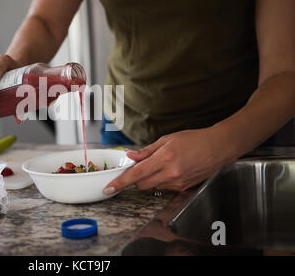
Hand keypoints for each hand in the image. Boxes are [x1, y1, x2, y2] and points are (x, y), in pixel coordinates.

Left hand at [103, 127, 235, 193]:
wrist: (219, 148)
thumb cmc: (194, 140)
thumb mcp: (167, 139)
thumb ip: (146, 151)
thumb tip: (130, 156)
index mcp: (165, 158)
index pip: (136, 174)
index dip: (120, 182)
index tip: (108, 188)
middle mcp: (171, 173)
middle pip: (141, 184)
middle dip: (135, 178)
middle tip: (139, 166)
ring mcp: (178, 183)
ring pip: (152, 186)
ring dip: (148, 178)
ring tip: (160, 164)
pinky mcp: (183, 188)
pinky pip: (164, 187)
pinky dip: (160, 180)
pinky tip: (170, 169)